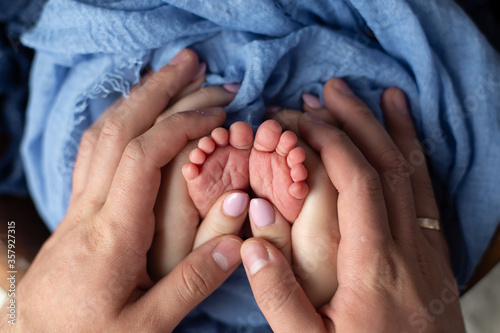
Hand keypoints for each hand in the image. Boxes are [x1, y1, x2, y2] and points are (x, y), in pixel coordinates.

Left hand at [3, 49, 242, 331]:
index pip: (141, 157)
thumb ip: (192, 284)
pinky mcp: (73, 212)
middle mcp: (89, 211)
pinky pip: (91, 153)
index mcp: (111, 236)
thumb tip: (238, 241)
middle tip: (192, 62)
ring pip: (99, 135)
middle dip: (156, 90)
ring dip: (135, 98)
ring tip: (167, 77)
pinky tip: (136, 116)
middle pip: (117, 130)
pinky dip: (117, 122)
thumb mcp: (146, 328)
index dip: (180, 126)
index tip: (216, 115)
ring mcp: (76, 208)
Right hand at [240, 79, 464, 331]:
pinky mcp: (436, 256)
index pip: (356, 182)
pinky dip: (418, 160)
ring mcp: (428, 249)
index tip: (303, 120)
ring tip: (380, 96)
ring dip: (393, 131)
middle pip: (386, 166)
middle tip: (331, 91)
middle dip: (357, 121)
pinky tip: (409, 143)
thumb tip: (249, 245)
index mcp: (374, 265)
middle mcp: (407, 247)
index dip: (330, 143)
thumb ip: (279, 297)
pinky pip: (429, 196)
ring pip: (414, 175)